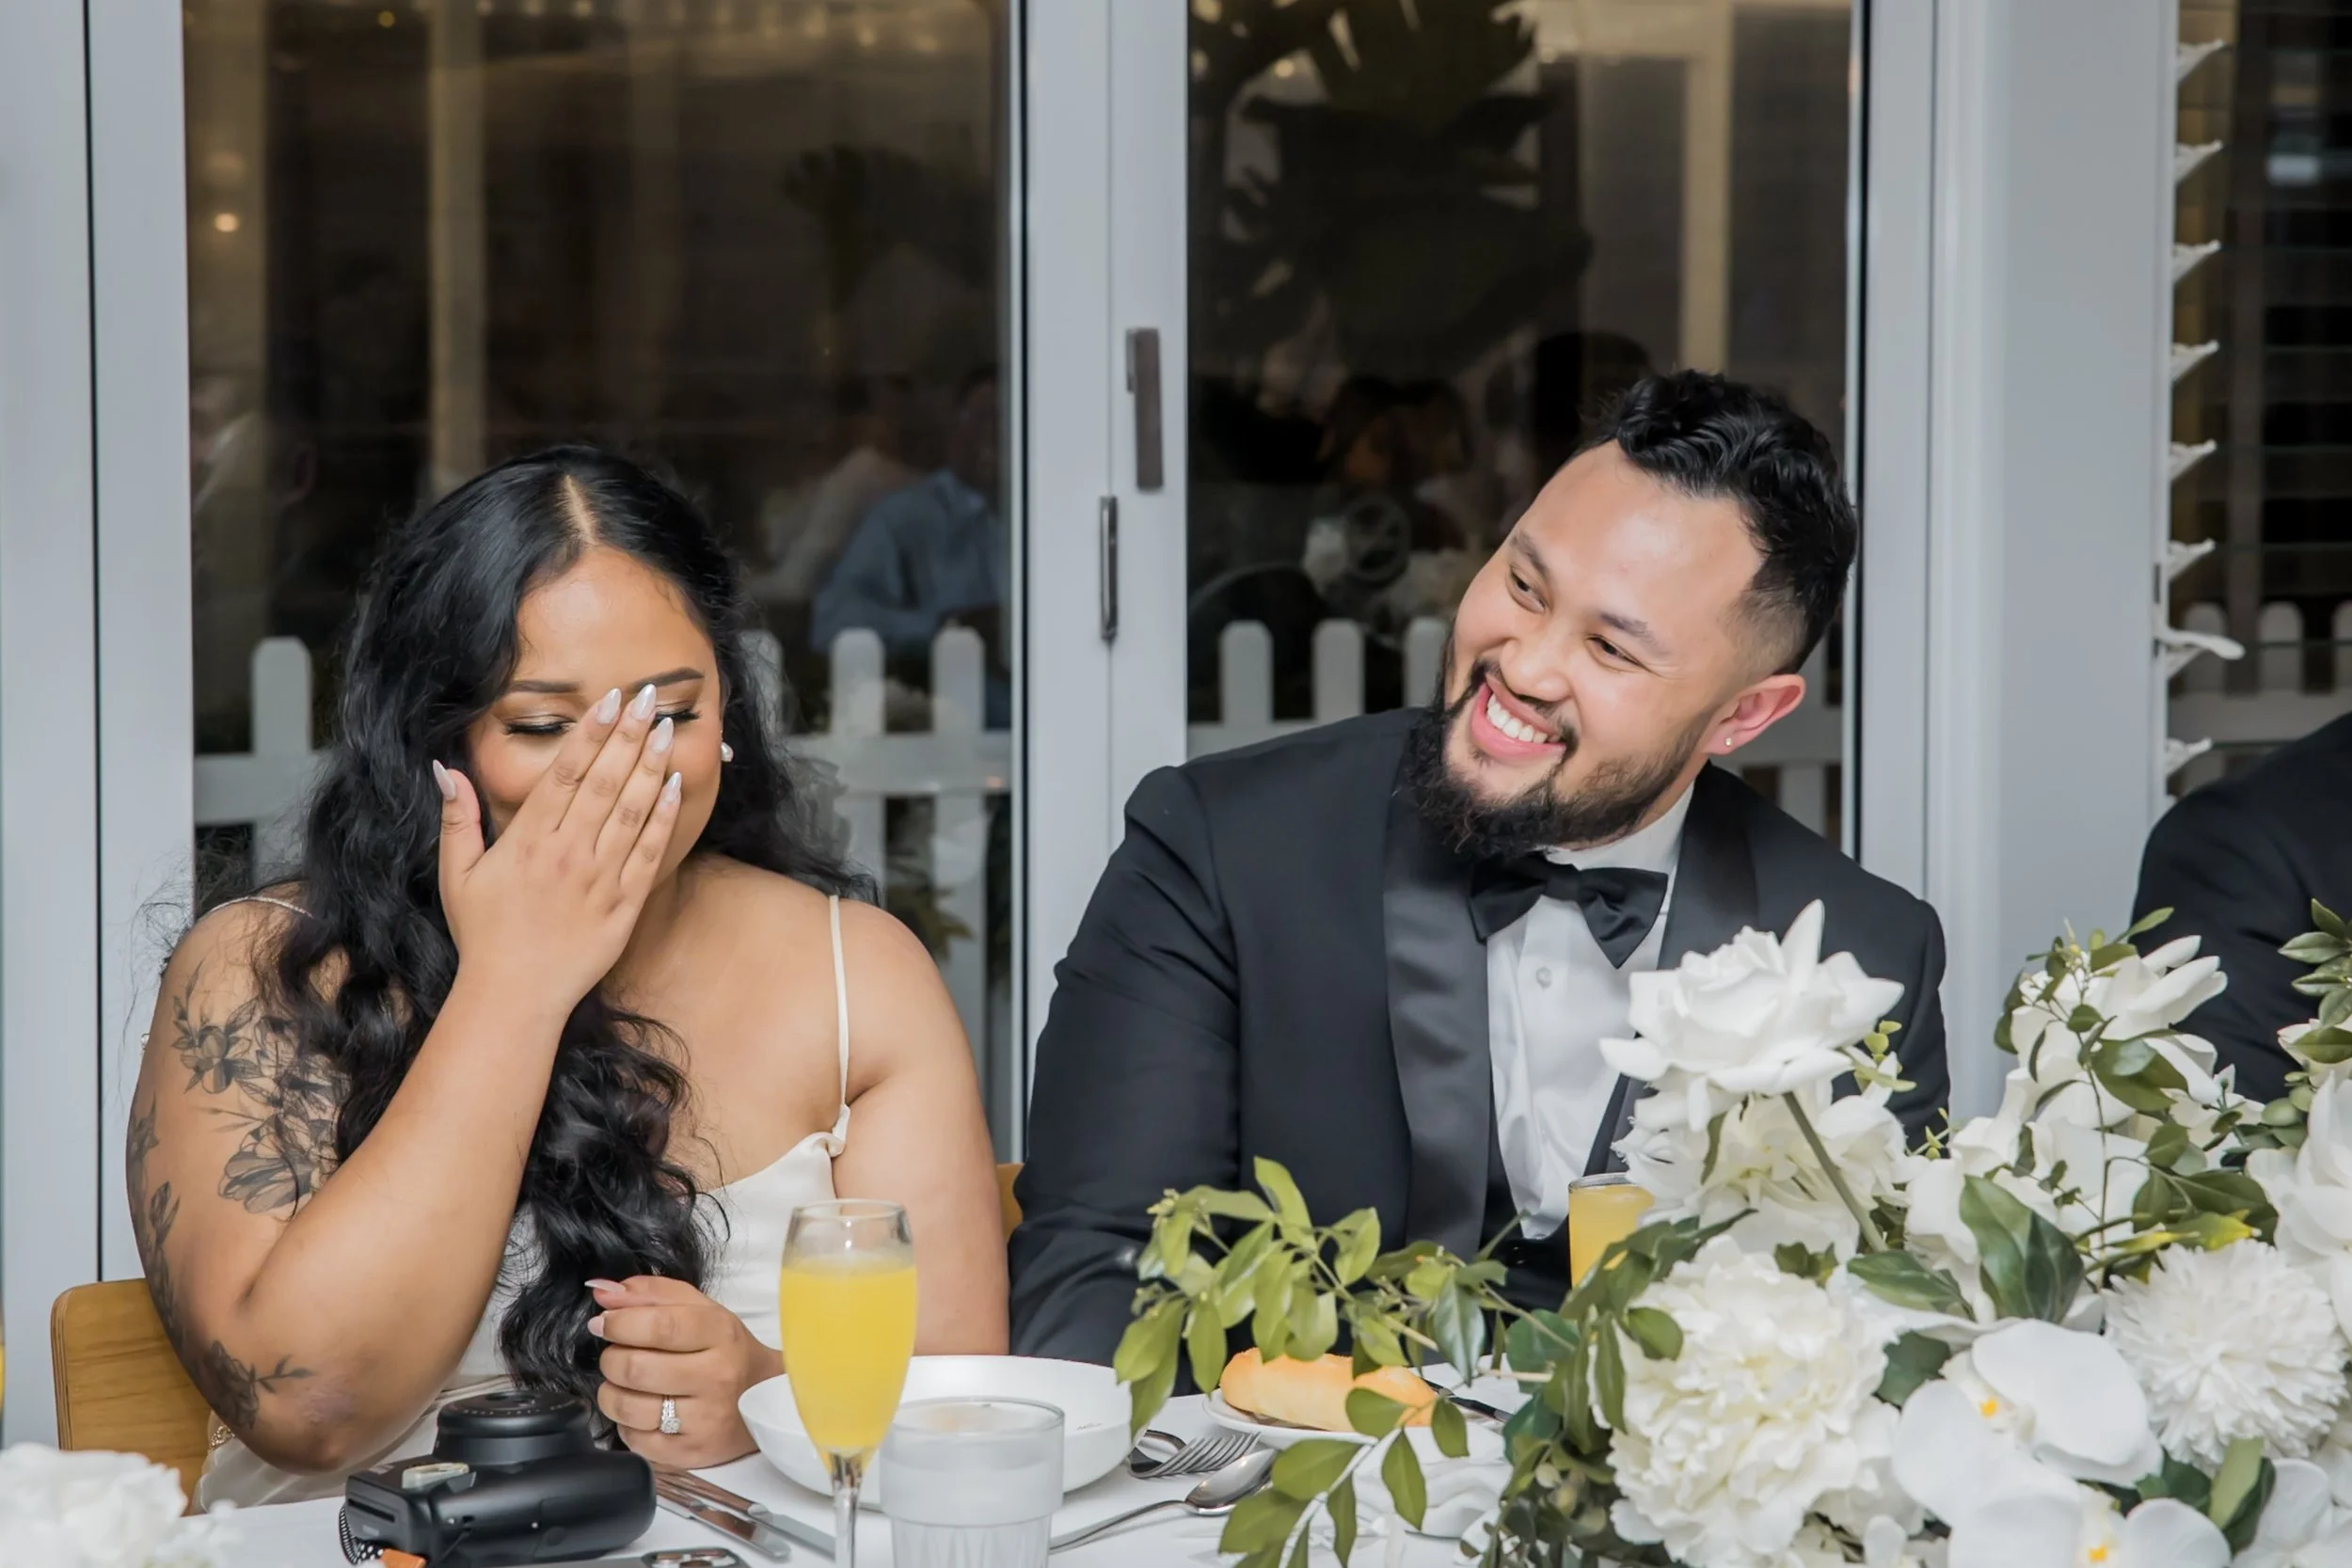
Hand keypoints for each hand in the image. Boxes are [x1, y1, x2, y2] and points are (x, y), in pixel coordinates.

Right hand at [436, 684, 684, 1009]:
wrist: (515, 995)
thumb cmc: (484, 933)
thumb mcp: (457, 875)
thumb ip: (457, 819)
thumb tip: (446, 769)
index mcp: (528, 840)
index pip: (566, 774)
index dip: (590, 733)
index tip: (608, 699)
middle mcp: (568, 852)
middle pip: (605, 781)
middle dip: (628, 734)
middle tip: (647, 696)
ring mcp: (600, 878)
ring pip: (633, 809)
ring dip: (652, 765)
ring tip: (666, 727)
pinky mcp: (625, 904)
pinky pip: (650, 852)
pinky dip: (664, 816)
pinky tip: (676, 785)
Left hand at [588, 1276, 776, 1468]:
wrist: (769, 1400)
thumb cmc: (726, 1350)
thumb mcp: (700, 1310)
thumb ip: (651, 1294)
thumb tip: (602, 1292)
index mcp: (721, 1333)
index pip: (659, 1325)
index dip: (620, 1323)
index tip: (604, 1323)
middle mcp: (717, 1377)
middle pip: (635, 1368)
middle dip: (611, 1359)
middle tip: (617, 1355)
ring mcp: (705, 1419)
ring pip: (628, 1407)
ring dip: (612, 1393)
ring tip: (624, 1385)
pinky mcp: (691, 1453)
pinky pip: (635, 1440)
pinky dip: (626, 1424)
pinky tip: (641, 1412)